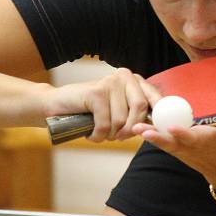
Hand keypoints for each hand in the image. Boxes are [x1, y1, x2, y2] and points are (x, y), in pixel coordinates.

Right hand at [45, 68, 160, 141]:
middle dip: (131, 129)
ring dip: (111, 135)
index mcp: (133, 80)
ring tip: (101, 133)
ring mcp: (109, 83)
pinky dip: (98, 136)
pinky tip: (91, 134)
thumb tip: (157, 126)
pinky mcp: (95, 93)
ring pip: (121, 120)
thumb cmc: (91, 111)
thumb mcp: (118, 109)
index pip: (153, 98)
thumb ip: (136, 113)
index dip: (157, 116)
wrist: (57, 104)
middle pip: (140, 108)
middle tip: (119, 138)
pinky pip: (105, 125)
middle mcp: (124, 77)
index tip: (156, 131)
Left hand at [132, 106, 215, 187]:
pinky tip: (139, 128)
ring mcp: (184, 151)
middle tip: (144, 132)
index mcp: (208, 142)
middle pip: (173, 143)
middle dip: (159, 138)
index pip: (194, 138)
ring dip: (151, 137)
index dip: (183, 134)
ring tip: (135, 128)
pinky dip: (153, 136)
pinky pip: (164, 144)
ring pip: (166, 144)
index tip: (172, 128)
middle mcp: (192, 148)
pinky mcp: (179, 151)